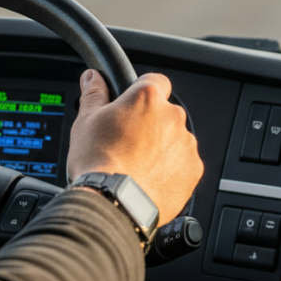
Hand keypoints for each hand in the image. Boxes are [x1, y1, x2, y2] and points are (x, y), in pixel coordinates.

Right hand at [67, 69, 202, 225]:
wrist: (115, 203)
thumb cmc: (99, 162)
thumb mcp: (86, 121)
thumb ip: (94, 94)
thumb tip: (93, 77)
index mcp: (147, 98)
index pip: (155, 81)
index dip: (142, 92)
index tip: (133, 106)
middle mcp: (172, 116)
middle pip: (164, 112)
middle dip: (150, 124)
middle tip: (128, 142)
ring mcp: (186, 143)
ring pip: (175, 138)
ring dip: (161, 146)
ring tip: (137, 165)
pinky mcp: (194, 168)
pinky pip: (183, 162)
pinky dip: (171, 168)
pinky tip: (150, 178)